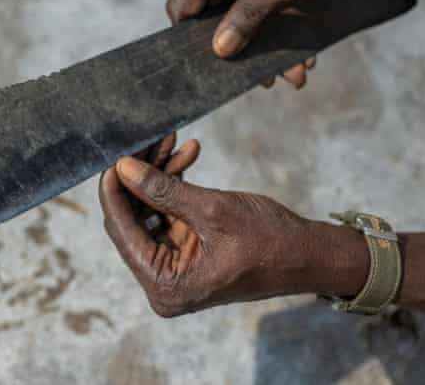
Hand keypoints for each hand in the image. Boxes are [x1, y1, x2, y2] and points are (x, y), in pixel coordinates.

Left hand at [99, 140, 367, 316]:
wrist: (311, 254)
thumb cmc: (270, 241)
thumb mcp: (213, 210)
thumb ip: (163, 190)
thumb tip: (122, 168)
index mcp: (164, 285)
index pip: (121, 230)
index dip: (113, 190)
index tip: (113, 154)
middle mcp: (162, 281)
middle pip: (132, 219)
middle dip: (139, 176)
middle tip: (146, 139)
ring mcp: (173, 266)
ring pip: (149, 210)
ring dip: (159, 174)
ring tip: (170, 139)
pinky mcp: (185, 250)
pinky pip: (168, 213)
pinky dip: (175, 185)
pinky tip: (187, 153)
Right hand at [166, 0, 361, 88]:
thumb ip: (251, 15)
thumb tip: (220, 48)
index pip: (183, 5)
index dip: (193, 40)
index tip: (215, 69)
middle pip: (204, 13)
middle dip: (235, 47)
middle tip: (265, 78)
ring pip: (227, 13)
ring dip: (256, 41)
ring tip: (292, 71)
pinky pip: (242, 3)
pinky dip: (264, 24)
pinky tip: (294, 50)